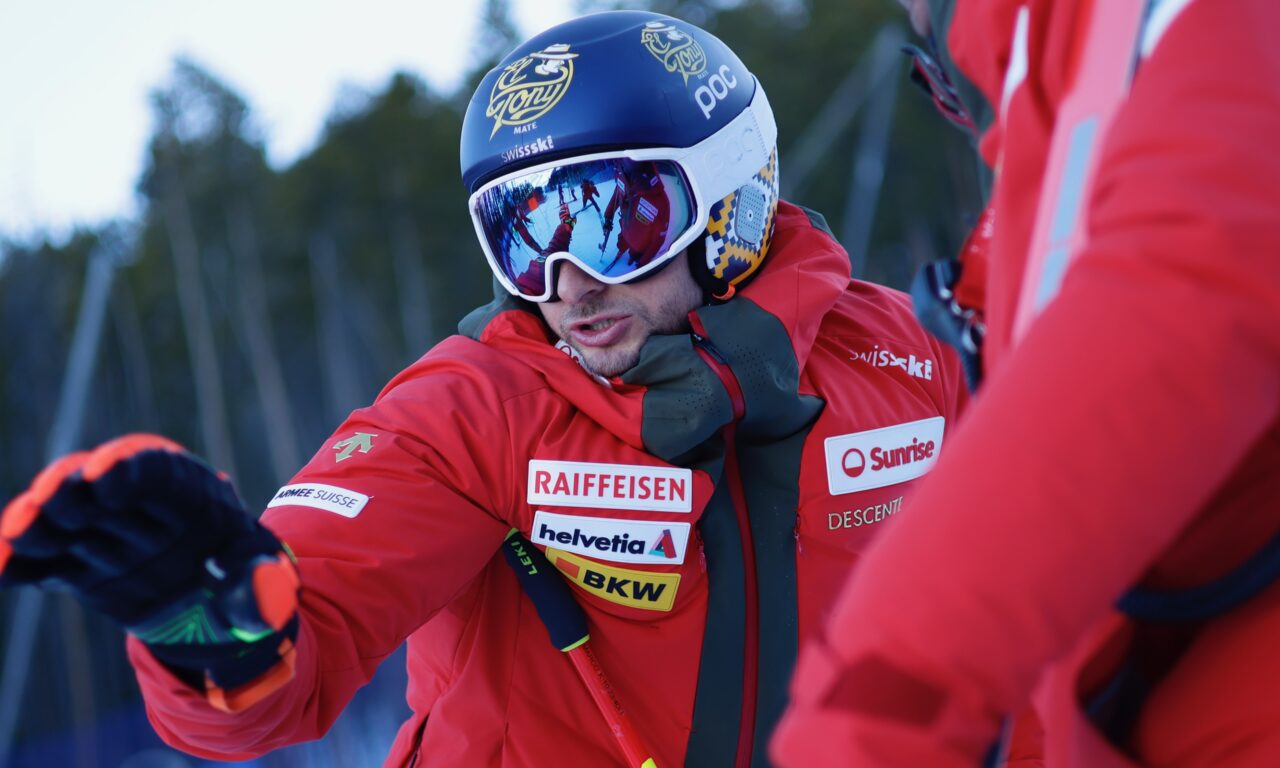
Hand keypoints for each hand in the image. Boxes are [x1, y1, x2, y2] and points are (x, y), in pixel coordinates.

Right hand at [0, 434, 299, 710]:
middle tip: (45, 502)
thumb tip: (267, 586)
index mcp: (192, 495)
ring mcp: (109, 534)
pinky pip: (47, 563)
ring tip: (17, 533)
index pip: (157, 470)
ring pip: (65, 519)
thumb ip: (262, 585)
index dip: (128, 467)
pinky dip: (22, 564)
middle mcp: (143, 507)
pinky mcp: (82, 567)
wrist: (222, 612)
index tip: (101, 476)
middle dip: (71, 490)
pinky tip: (2, 570)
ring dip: (38, 522)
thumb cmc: (250, 582)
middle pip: (98, 486)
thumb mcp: (267, 582)